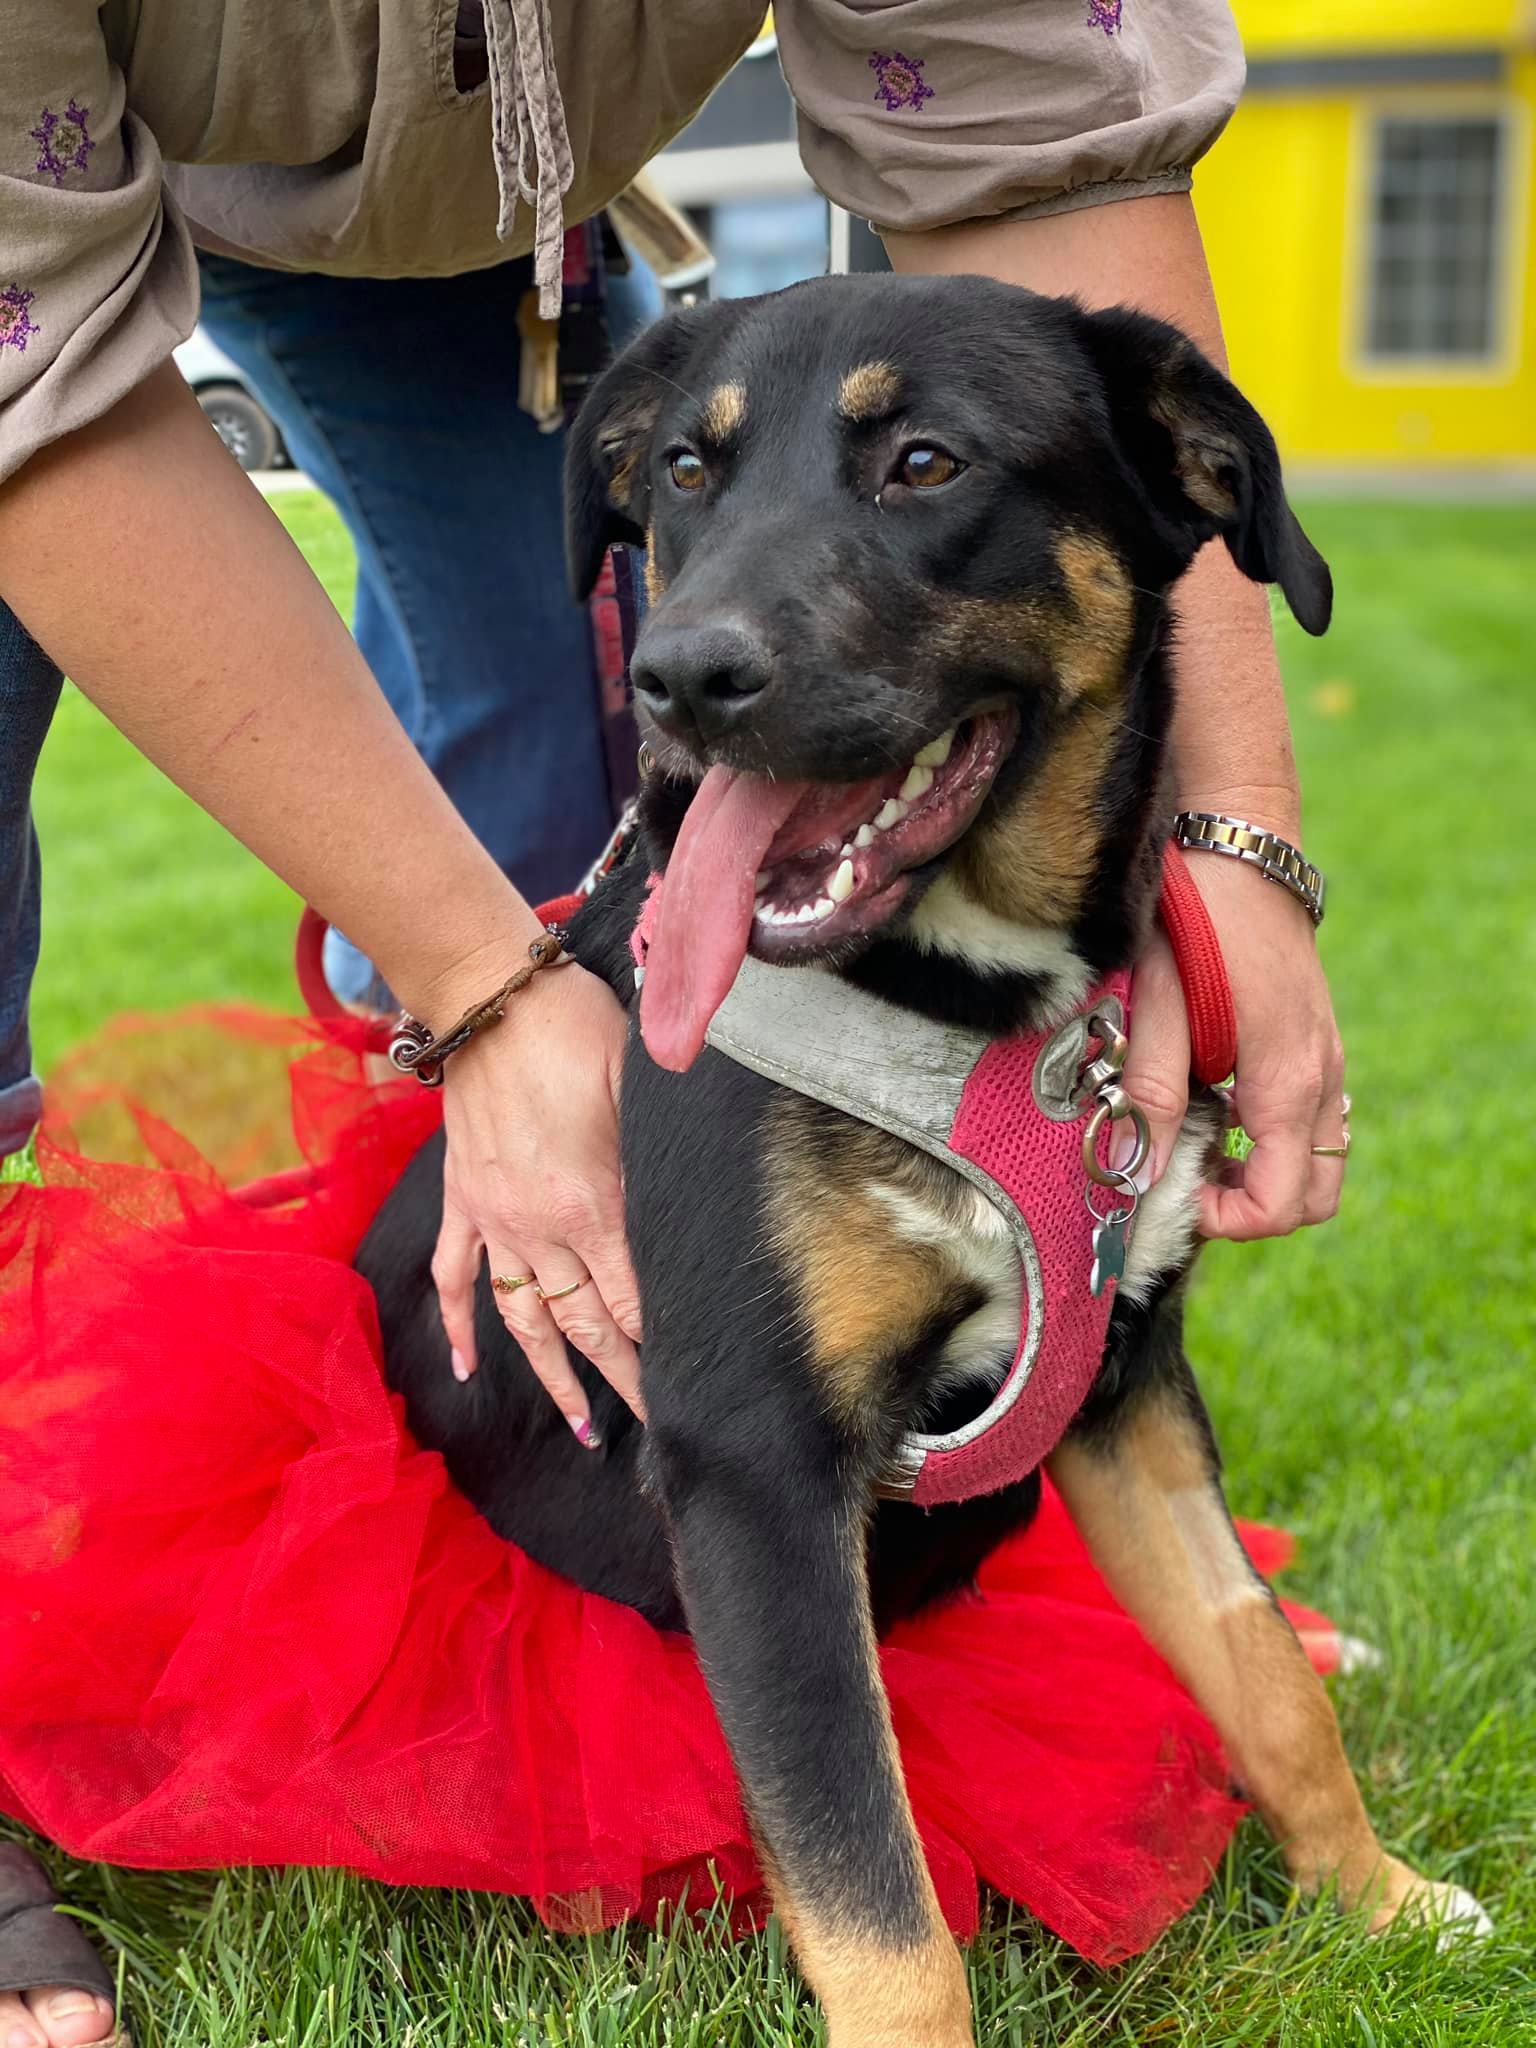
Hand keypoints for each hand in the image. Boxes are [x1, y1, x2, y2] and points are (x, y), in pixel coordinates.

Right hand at [428, 949, 644, 1439]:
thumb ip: (657, 1156)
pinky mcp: (461, 1200)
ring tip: (582, 1429)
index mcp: (591, 1202)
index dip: (657, 1343)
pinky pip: (454, 1276)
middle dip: (622, 1378)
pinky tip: (465, 1368)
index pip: (632, 1296)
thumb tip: (690, 1210)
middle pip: (586, 1323)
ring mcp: (494, 1218)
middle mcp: (539, 1226)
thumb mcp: (637, 1083)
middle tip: (653, 1426)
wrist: (487, 995)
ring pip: (524, 1319)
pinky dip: (457, 1325)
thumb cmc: (574, 1027)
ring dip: (553, 1378)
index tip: (685, 1384)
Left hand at [1123, 829, 1347, 1239]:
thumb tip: (1138, 1176)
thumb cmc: (1195, 922)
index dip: (1227, 1219)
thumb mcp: (1158, 1009)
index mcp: (1287, 1080)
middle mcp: (1322, 1079)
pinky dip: (1271, 1137)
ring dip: (1263, 1173)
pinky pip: (1310, 1120)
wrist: (1240, 848)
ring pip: (1316, 1160)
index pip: (1282, 1203)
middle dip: (1251, 1208)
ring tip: (1198, 1141)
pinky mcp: (1317, 1043)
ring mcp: (1327, 1060)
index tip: (1173, 1191)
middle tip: (1187, 1177)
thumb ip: (1152, 1097)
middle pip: (1312, 1196)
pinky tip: (1216, 1103)